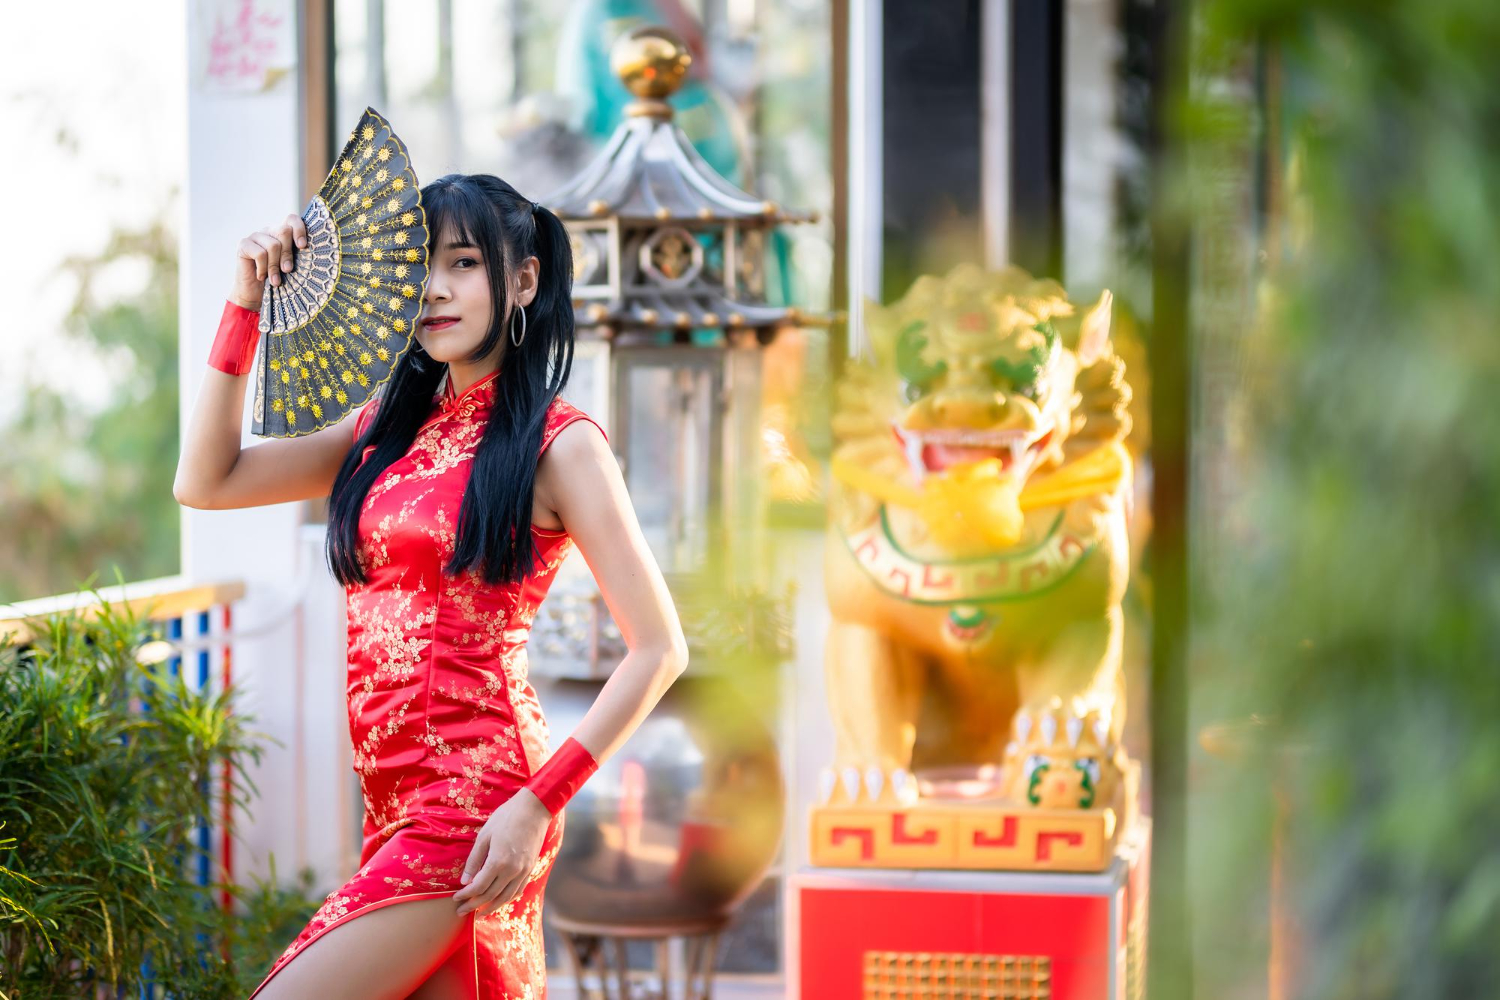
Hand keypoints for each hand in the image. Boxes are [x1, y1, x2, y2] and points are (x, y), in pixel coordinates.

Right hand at [230, 213, 308, 310]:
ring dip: (275, 266)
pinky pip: (260, 253)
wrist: (254, 293)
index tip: (303, 246)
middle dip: (288, 254)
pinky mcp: (243, 244)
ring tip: (275, 280)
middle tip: (287, 270)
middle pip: (284, 231)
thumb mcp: (289, 266)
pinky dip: (263, 268)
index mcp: (282, 233)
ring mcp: (255, 236)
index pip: (291, 219)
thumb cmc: (275, 278)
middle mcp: (268, 230)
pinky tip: (261, 276)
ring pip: (273, 245)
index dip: (299, 229)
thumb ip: (295, 255)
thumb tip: (305, 249)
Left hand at [453, 789, 551, 916]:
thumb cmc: (506, 818)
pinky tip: (499, 901)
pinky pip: (518, 890)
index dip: (466, 895)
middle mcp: (512, 870)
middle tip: (461, 911)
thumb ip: (474, 860)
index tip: (455, 898)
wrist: (534, 809)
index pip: (479, 886)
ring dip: (491, 908)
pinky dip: (507, 899)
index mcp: (498, 861)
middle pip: (491, 896)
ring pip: (506, 897)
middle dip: (474, 905)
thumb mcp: (485, 836)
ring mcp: (523, 871)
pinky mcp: (530, 868)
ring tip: (479, 914)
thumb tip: (465, 881)